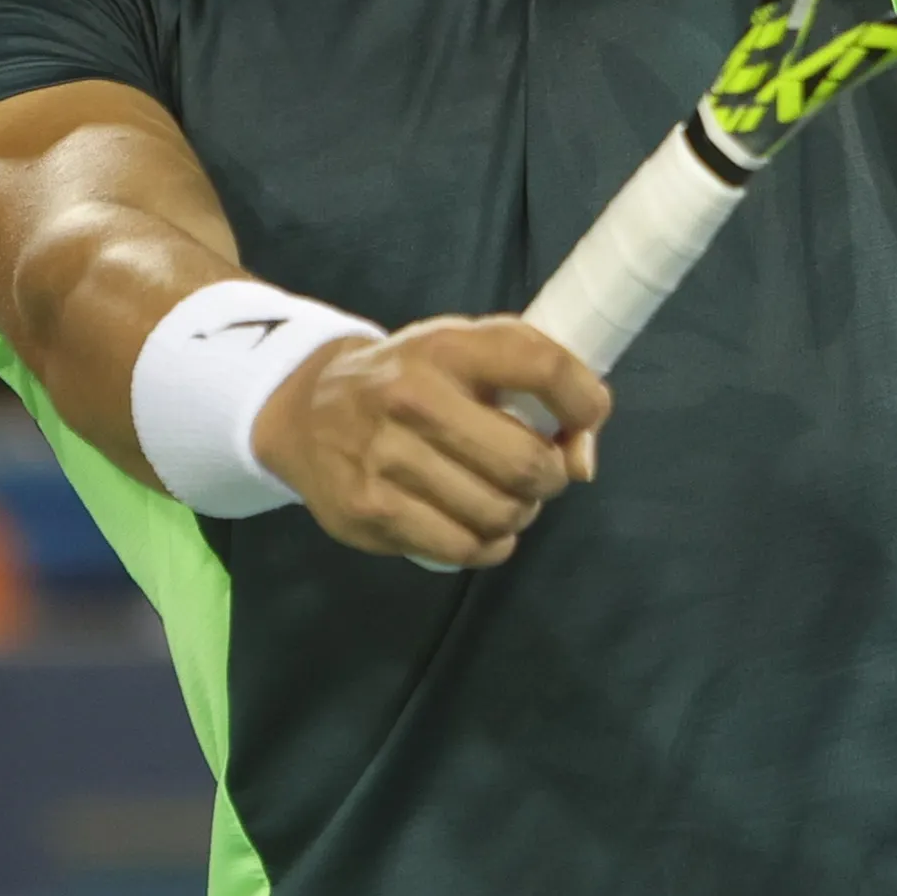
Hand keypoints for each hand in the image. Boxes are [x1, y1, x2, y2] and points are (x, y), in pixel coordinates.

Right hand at [251, 316, 611, 568]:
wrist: (308, 409)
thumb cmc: (412, 378)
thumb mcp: (466, 353)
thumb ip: (535, 383)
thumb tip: (582, 461)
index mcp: (446, 347)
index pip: (544, 367)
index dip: (585, 402)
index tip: (587, 417)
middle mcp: (413, 399)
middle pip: (525, 462)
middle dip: (551, 476)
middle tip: (540, 474)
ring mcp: (386, 460)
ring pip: (498, 513)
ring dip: (520, 513)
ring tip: (508, 499)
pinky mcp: (370, 512)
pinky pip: (462, 548)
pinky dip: (489, 546)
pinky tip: (482, 528)